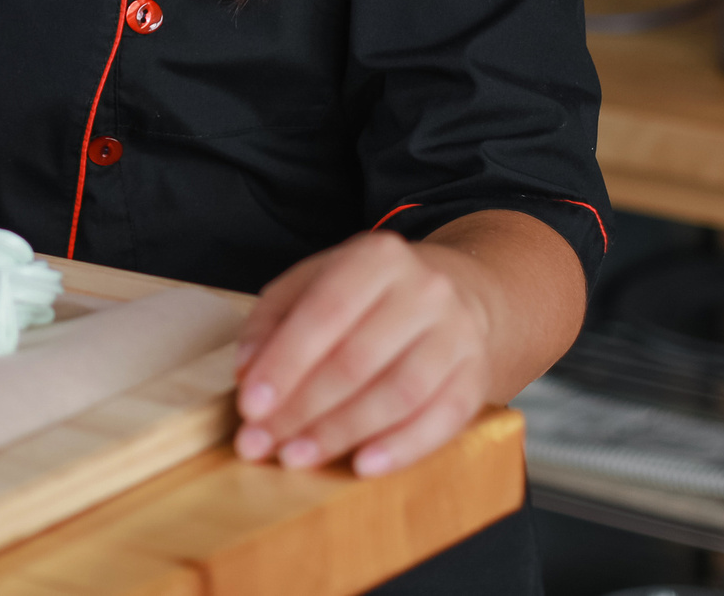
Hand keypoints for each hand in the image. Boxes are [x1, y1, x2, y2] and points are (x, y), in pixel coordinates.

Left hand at [230, 230, 497, 478]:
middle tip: (262, 443)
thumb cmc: (369, 298)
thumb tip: (247, 370)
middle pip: (356, 359)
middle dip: (302, 409)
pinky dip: (401, 448)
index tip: (250, 406)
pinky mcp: (476, 377)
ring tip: (298, 457)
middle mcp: (424, 291)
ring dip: (341, 433)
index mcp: (377, 257)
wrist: (459, 296)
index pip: (324, 312)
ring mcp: (456, 334)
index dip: (284, 363)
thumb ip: (273, 321)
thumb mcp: (315, 285)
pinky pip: (441, 419)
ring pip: (397, 393)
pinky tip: (362, 466)